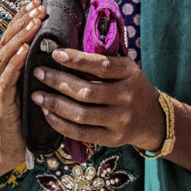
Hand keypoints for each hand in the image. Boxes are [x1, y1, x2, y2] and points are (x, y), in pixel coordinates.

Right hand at [0, 0, 45, 169]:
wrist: (10, 147)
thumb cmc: (24, 114)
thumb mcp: (30, 85)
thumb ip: (35, 66)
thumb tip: (56, 44)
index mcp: (1, 67)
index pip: (10, 37)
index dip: (21, 19)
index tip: (34, 4)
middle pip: (6, 41)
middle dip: (22, 23)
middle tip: (37, 9)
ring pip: (6, 56)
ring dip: (21, 38)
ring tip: (34, 24)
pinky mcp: (1, 103)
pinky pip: (7, 79)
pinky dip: (16, 63)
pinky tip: (25, 51)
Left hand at [30, 49, 164, 152]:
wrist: (154, 118)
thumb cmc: (131, 85)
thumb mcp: (126, 67)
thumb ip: (103, 61)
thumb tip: (65, 52)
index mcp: (129, 73)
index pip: (101, 65)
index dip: (77, 60)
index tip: (55, 54)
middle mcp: (126, 97)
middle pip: (87, 91)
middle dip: (58, 82)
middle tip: (39, 73)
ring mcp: (120, 120)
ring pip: (81, 114)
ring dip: (55, 105)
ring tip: (37, 96)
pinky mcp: (112, 139)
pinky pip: (81, 133)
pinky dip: (61, 124)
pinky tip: (47, 114)